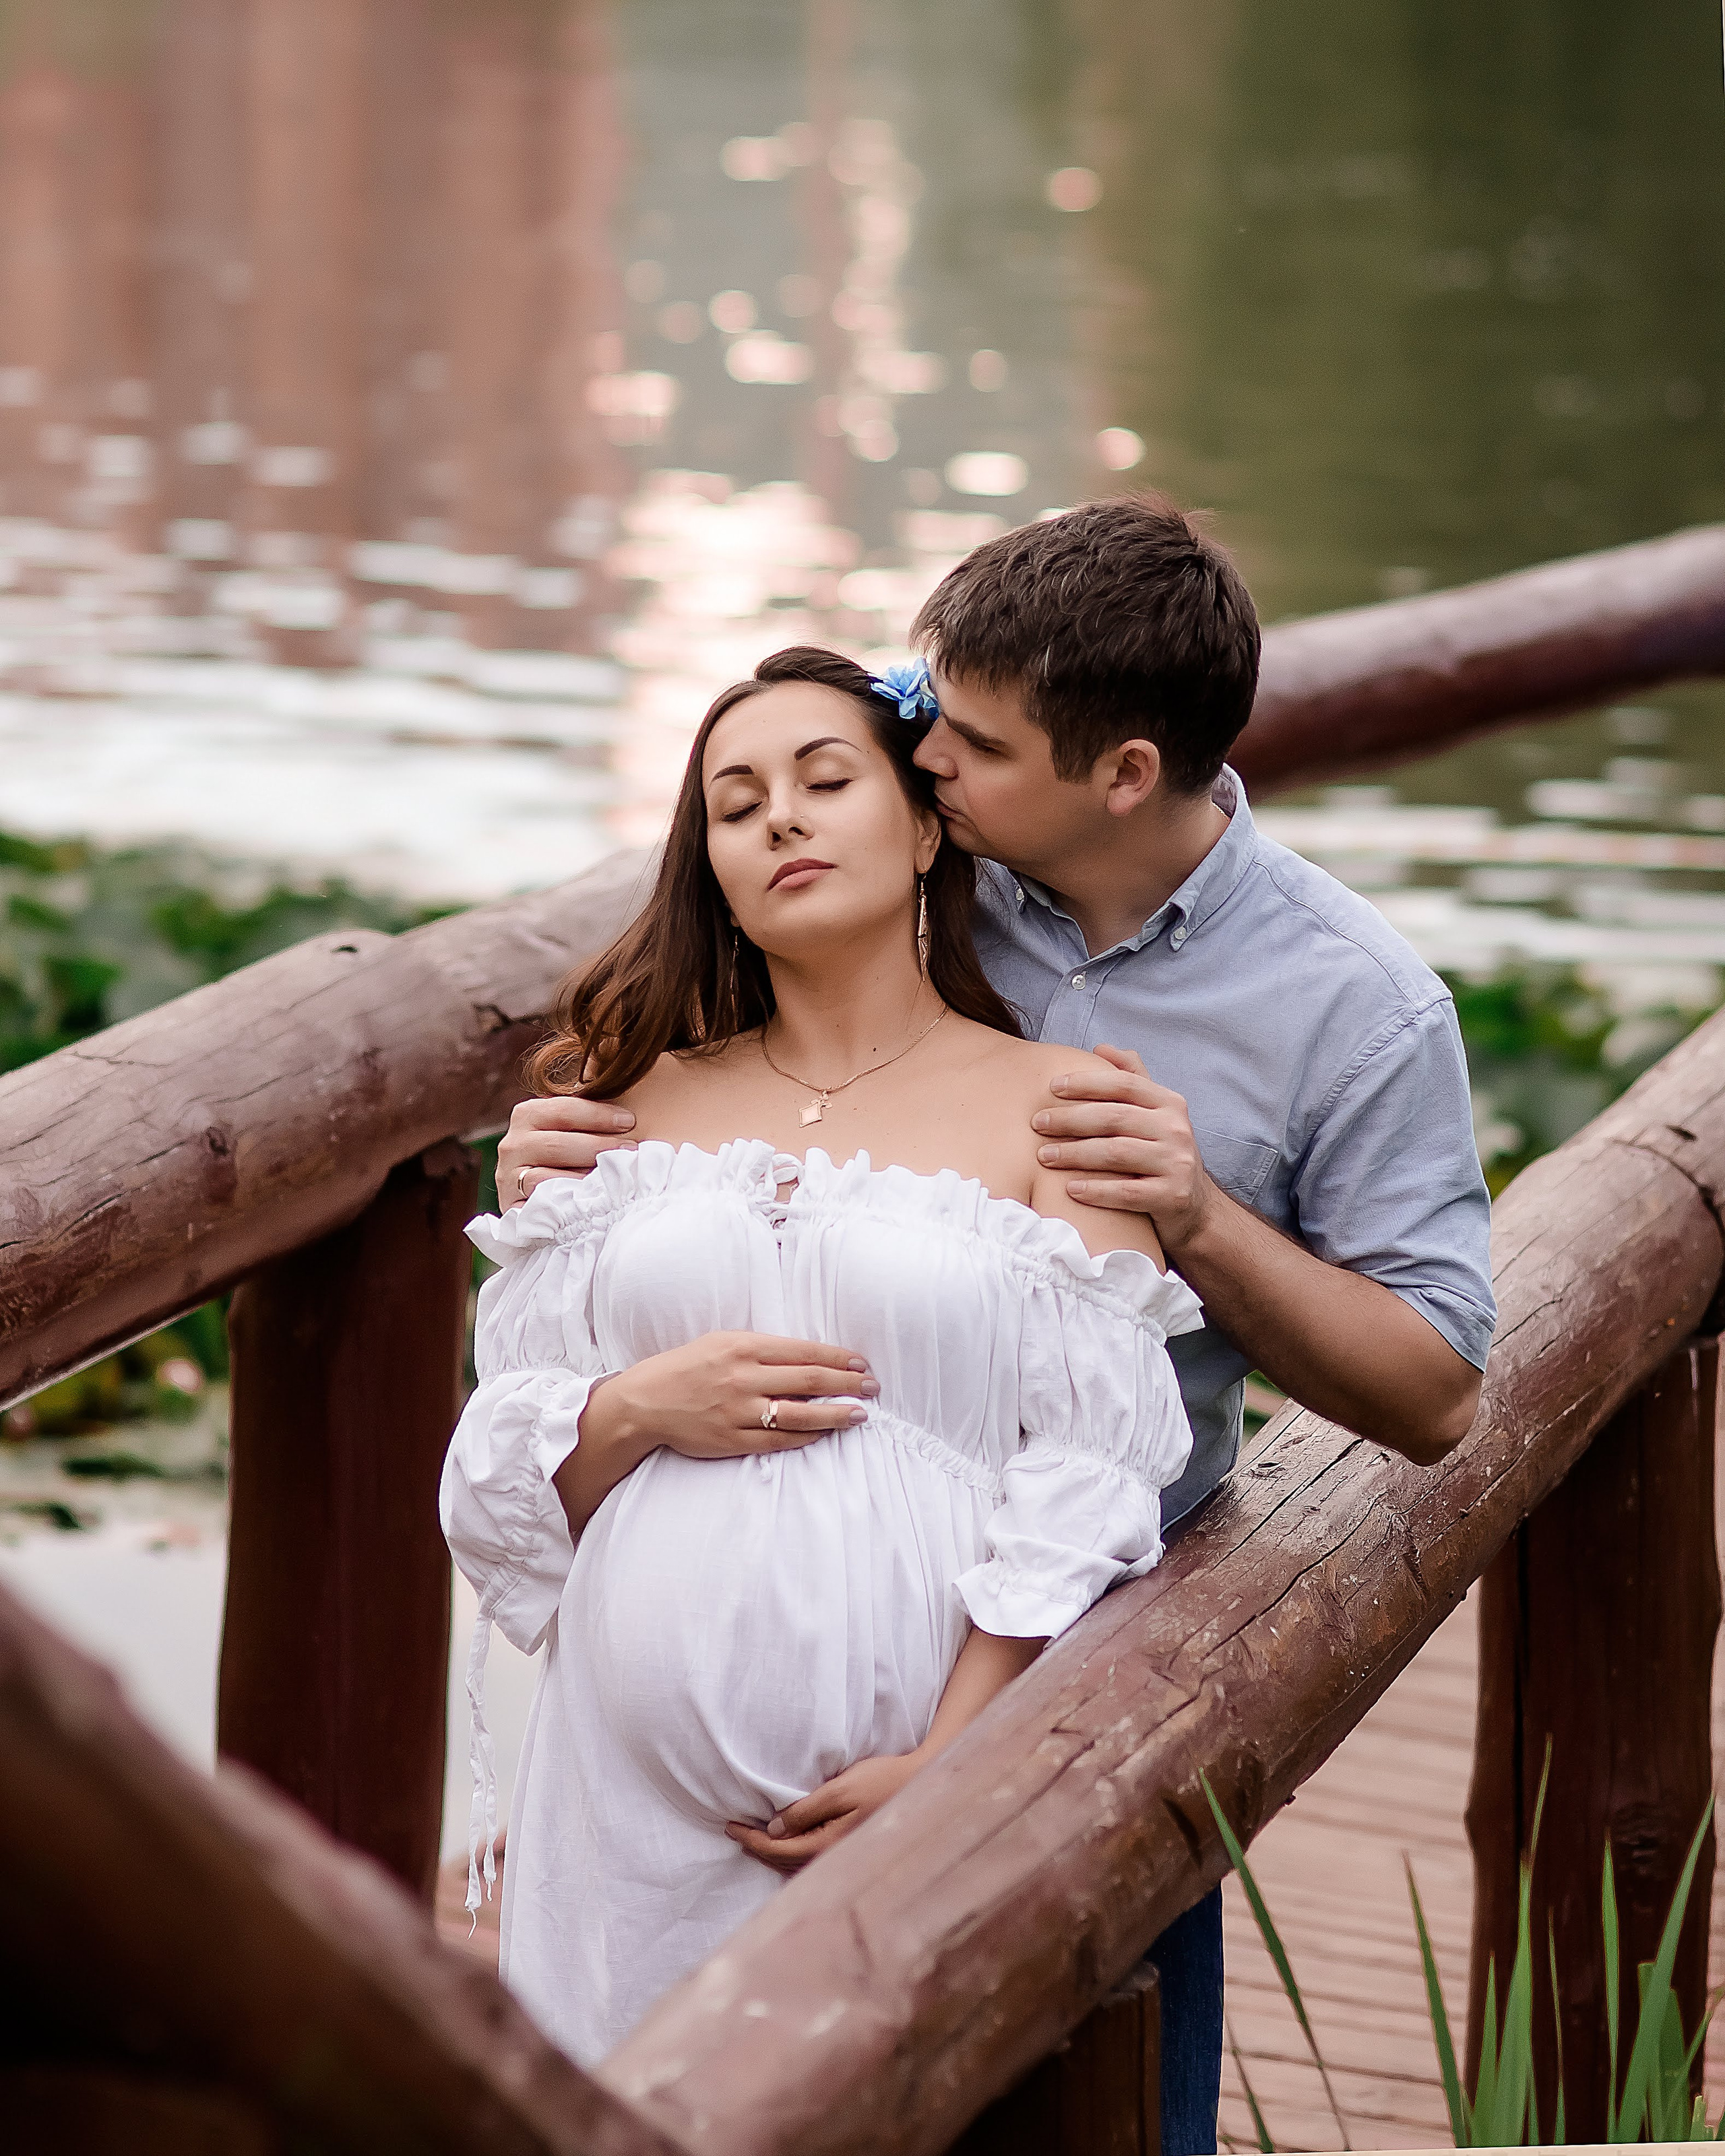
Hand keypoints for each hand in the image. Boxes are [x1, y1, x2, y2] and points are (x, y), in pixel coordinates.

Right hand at [497, 1095, 636, 1208]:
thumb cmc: (568, 1156)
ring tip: (616, 1175)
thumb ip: (591, 1117)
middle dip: (599, 1146)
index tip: (630, 1121)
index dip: (598, 1114)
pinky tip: (592, 1197)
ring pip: (547, 1175)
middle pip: (558, 1143)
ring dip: (585, 1176)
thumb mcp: (574, 1130)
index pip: (564, 1109)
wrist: (541, 1199)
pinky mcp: (512, 1205)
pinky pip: (543, 1201)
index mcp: (527, 1115)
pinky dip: (568, 1198)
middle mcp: (512, 1143)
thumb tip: (628, 1106)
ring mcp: (509, 1176)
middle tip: (631, 1149)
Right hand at [582, 1332, 879, 1464]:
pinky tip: (825, 1435)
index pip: (804, 1351)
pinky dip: (806, 1438)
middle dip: (847, 1384)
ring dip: (836, 1415)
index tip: (861, 1363)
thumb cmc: (685, 1367)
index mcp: (743, 1346)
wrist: (644, 1402)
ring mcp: (738, 1411)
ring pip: (800, 1414)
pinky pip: (779, 1441)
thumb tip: (806, 1356)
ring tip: (860, 1415)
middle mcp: (744, 1377)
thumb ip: (761, 1348)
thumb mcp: (721, 1342)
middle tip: (873, 1388)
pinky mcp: (732, 1440)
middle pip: (810, 1381)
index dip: (838, 1358)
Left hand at [725, 1752, 922, 1872]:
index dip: (750, 1838)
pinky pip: (809, 1859)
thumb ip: (806, 1810)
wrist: (919, 1783)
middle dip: (755, 1847)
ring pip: (795, 1863)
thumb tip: (774, 1829)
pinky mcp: (848, 1848)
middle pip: (783, 1860)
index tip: (729, 1824)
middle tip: (732, 1831)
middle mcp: (832, 1856)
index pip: (776, 1849)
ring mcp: (842, 1855)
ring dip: (771, 1853)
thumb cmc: (880, 1780)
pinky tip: (784, 1846)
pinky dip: (789, 1854)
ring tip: (751, 1839)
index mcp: (827, 1843)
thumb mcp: (840, 1789)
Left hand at [1031, 1043, 1216, 1253]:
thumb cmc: (1160, 1152)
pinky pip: (1126, 1192)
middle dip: (1070, 1119)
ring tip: (1044, 1155)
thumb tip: (1102, 1046)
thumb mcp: (1154, 1112)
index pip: (1124, 1084)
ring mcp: (1177, 1163)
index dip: (1086, 1082)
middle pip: (1114, 1117)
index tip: (1051, 1087)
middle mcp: (1176, 1129)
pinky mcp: (1172, 1197)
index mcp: (1169, 1103)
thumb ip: (1132, 1078)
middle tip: (1037, 1123)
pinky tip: (1069, 1189)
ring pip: (1116, 1153)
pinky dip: (1096, 1191)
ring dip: (1075, 1154)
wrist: (1193, 1205)